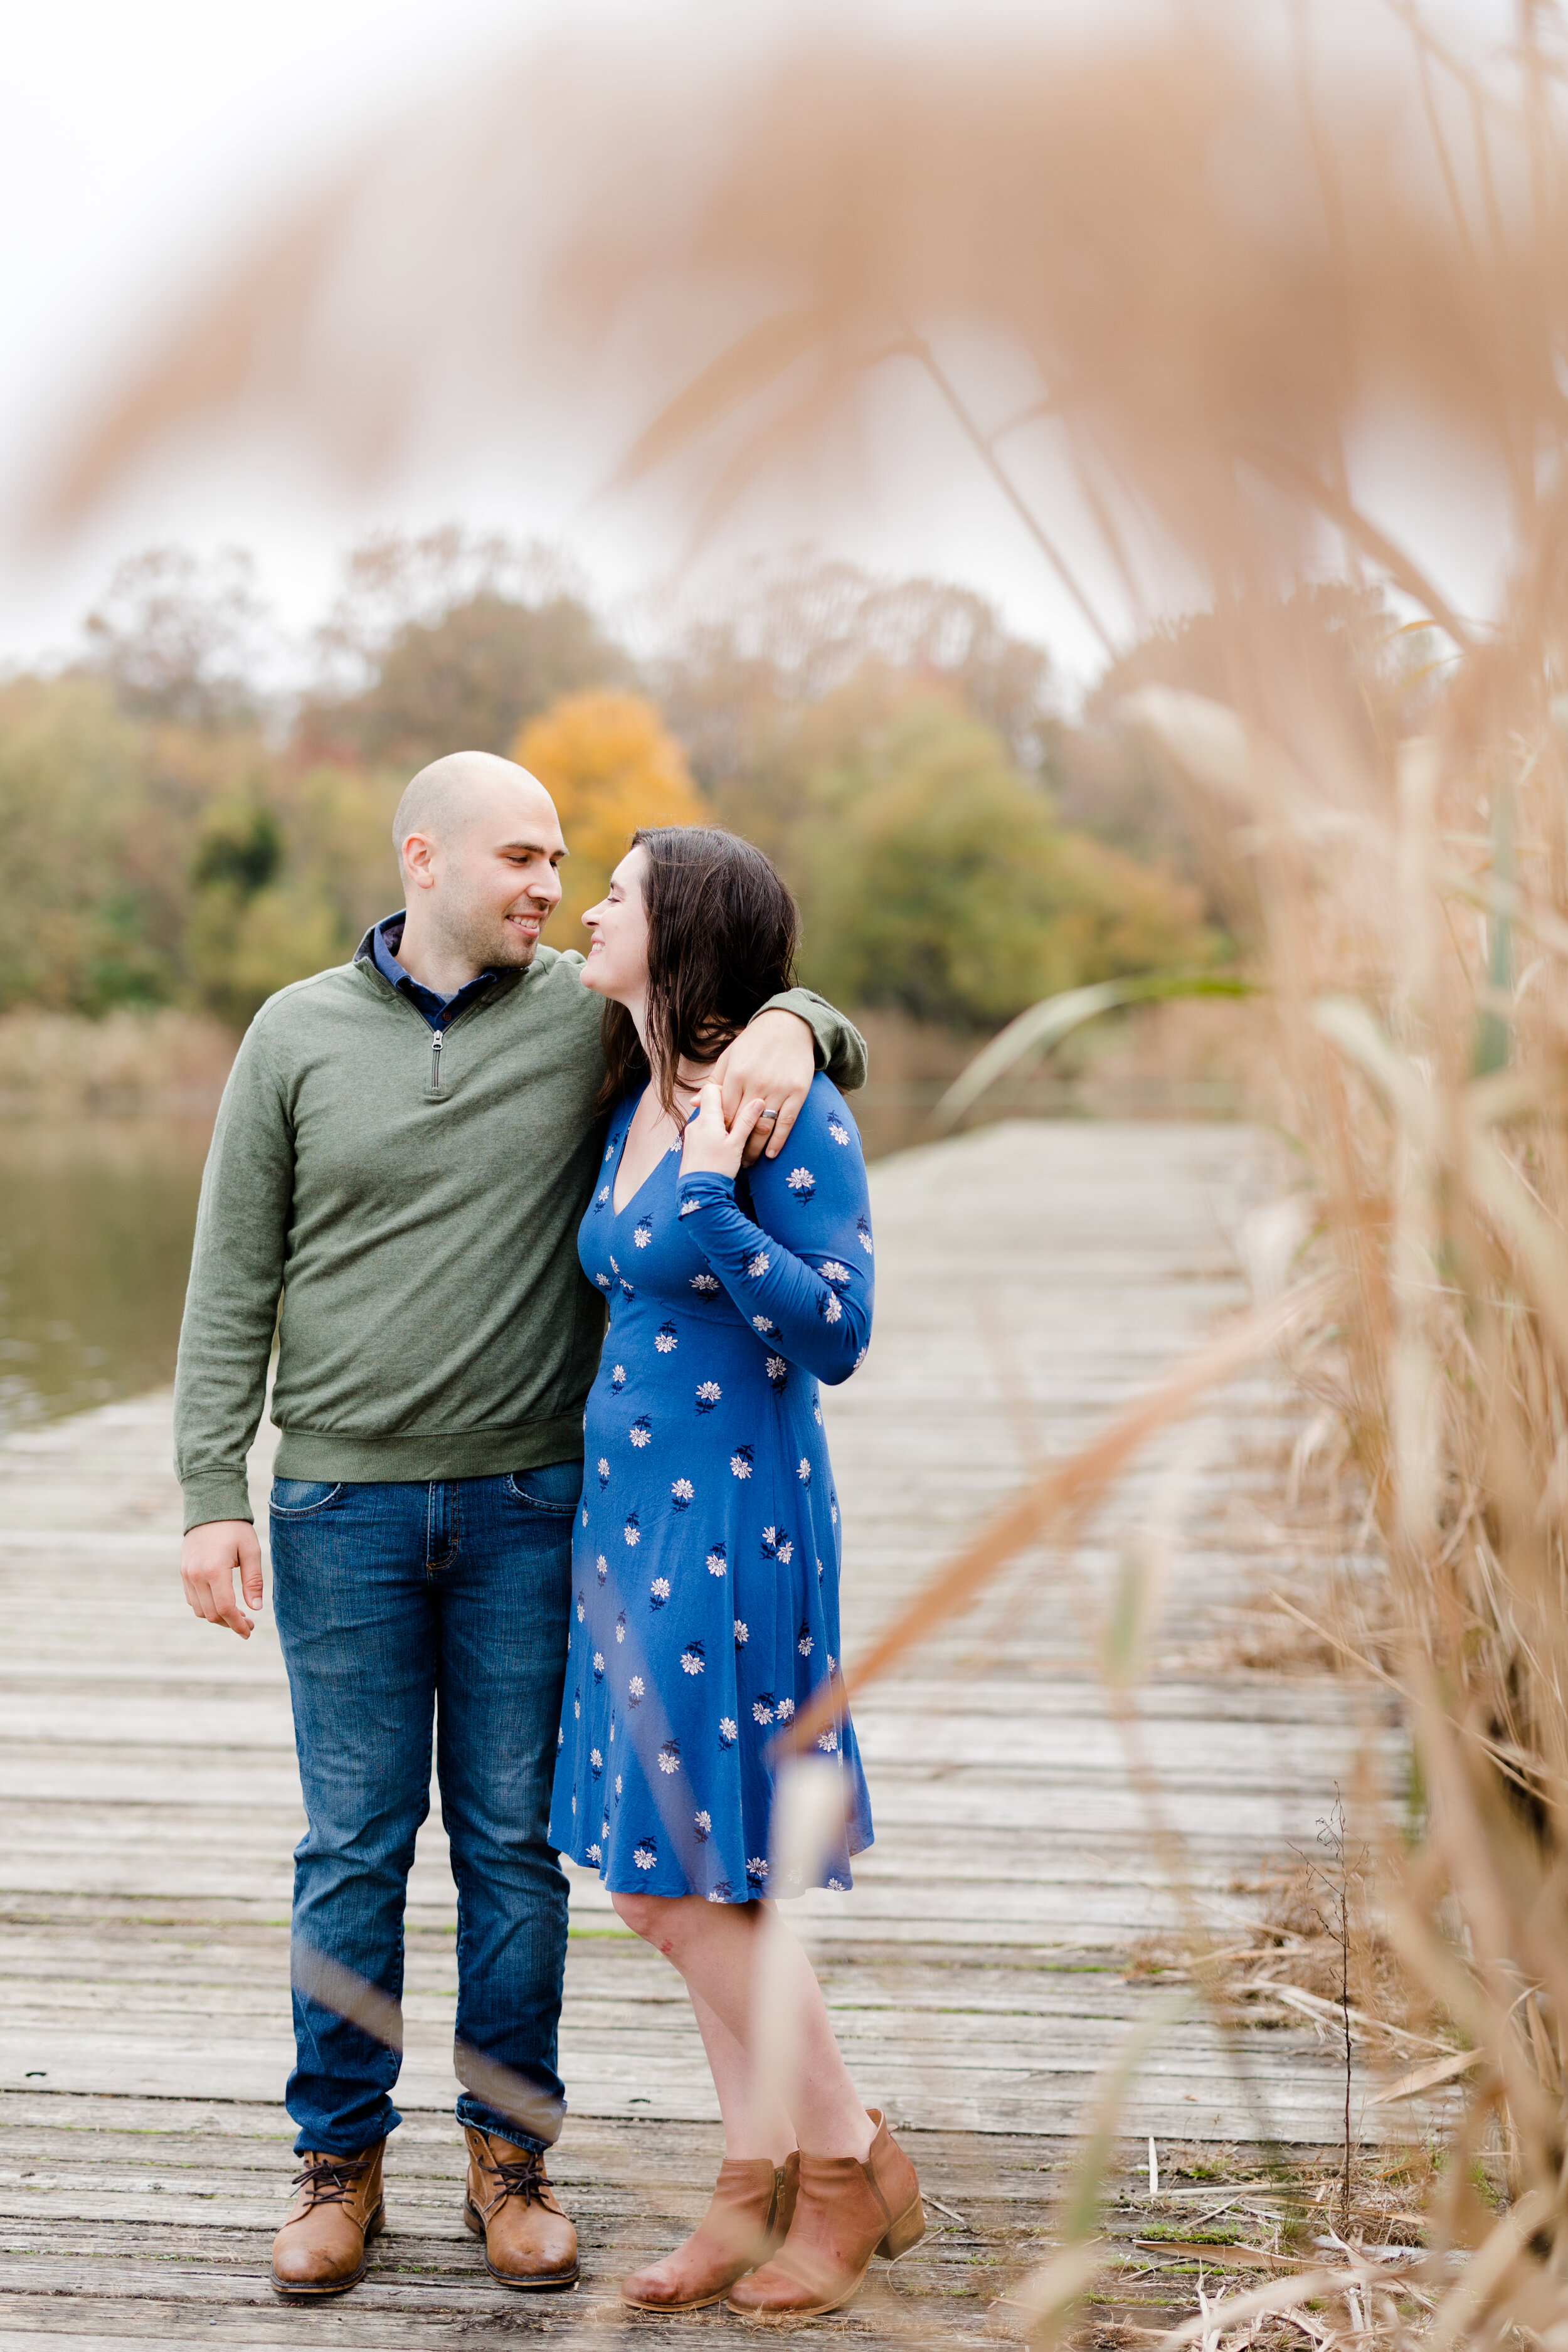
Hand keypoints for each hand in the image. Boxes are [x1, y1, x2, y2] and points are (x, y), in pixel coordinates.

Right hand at [181, 1519, 263, 1638]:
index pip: (225, 1609)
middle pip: (212, 1614)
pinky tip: (222, 1603)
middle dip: (230, 1623)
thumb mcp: (251, 1551)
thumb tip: (256, 1609)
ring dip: (218, 1617)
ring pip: (200, 1610)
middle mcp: (196, 1576)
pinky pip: (192, 1600)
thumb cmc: (235, 1528)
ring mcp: (186, 1575)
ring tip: (237, 1614)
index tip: (249, 1631)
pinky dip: (206, 1607)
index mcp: (214, 1570)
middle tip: (248, 1623)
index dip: (238, 1625)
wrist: (210, 1508)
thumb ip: (253, 1581)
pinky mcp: (183, 1573)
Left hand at [680, 1082, 766, 1181]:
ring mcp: (691, 1134)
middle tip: (741, 1119)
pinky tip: (724, 1145)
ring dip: (721, 1123)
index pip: (711, 1089)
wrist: (699, 1193)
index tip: (739, 1099)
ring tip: (734, 1137)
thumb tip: (758, 1102)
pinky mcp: (691, 1145)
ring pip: (708, 1119)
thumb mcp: (736, 1144)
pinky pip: (703, 1131)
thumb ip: (746, 1121)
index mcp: (706, 1119)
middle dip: (727, 1109)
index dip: (725, 1089)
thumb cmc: (718, 1169)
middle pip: (710, 1104)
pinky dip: (714, 1133)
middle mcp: (695, 1123)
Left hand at [711, 1008, 814, 1165]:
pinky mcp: (797, 1093)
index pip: (724, 1112)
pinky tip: (771, 1153)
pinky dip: (778, 1141)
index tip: (717, 1145)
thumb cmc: (754, 1043)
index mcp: (736, 1075)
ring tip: (749, 1162)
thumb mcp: (729, 1057)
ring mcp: (778, 1089)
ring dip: (755, 1149)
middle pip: (741, 1124)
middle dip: (735, 1146)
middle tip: (732, 1161)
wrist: (788, 1027)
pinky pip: (786, 1123)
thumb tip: (695, 1104)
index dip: (720, 1132)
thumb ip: (714, 1082)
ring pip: (764, 1127)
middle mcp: (756, 1084)